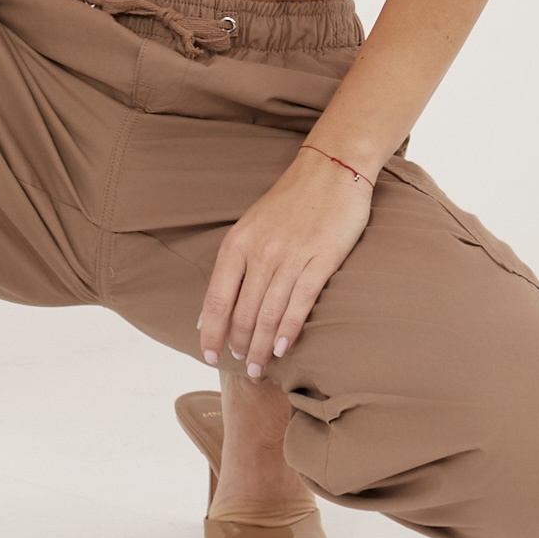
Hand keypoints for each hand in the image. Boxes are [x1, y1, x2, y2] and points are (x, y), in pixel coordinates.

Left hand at [196, 146, 374, 376]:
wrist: (331, 170)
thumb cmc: (289, 203)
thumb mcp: (250, 229)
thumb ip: (232, 269)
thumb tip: (207, 312)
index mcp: (238, 243)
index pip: (217, 297)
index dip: (211, 330)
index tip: (208, 355)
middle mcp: (260, 252)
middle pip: (243, 311)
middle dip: (239, 344)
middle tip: (243, 368)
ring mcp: (291, 256)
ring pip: (269, 312)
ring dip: (261, 345)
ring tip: (259, 367)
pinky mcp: (321, 259)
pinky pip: (301, 301)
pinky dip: (289, 328)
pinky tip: (283, 348)